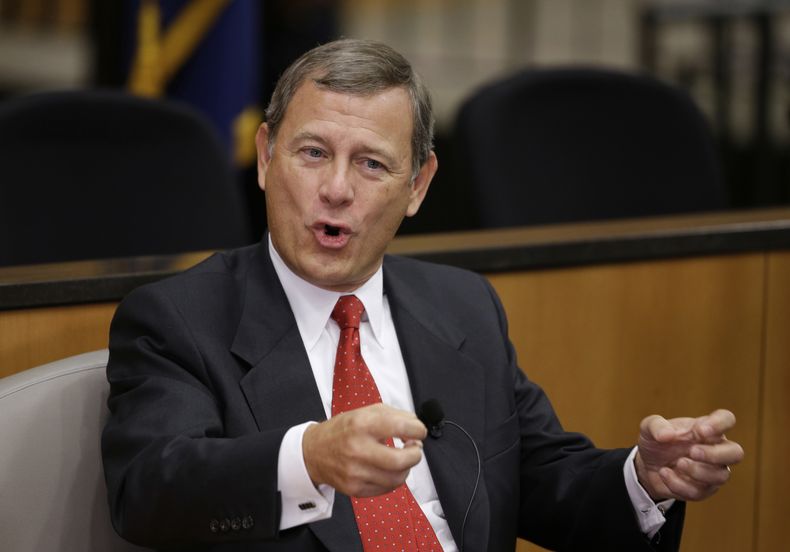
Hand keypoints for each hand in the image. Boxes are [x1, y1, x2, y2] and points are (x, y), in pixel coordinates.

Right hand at [302, 403, 426, 497]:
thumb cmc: (343, 429)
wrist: (314, 452)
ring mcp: (355, 472)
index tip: (419, 431)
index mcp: (361, 424)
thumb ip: (395, 415)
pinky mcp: (355, 489)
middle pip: (401, 460)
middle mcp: (357, 448)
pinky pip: (386, 488)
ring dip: (406, 468)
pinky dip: (394, 479)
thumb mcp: (366, 412)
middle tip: (415, 448)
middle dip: (416, 454)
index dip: (418, 429)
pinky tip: (389, 469)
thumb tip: (416, 427)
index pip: (401, 427)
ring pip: (397, 478)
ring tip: (402, 458)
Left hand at [635, 409, 743, 501]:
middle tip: (692, 452)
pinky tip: (665, 473)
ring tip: (677, 463)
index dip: (720, 424)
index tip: (700, 430)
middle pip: (736, 453)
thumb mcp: (648, 428)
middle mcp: (715, 449)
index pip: (726, 419)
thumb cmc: (655, 442)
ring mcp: (712, 471)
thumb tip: (667, 435)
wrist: (647, 466)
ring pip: (721, 476)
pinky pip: (699, 491)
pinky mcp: (704, 489)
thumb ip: (656, 426)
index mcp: (705, 428)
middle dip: (715, 454)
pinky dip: (679, 484)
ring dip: (697, 471)